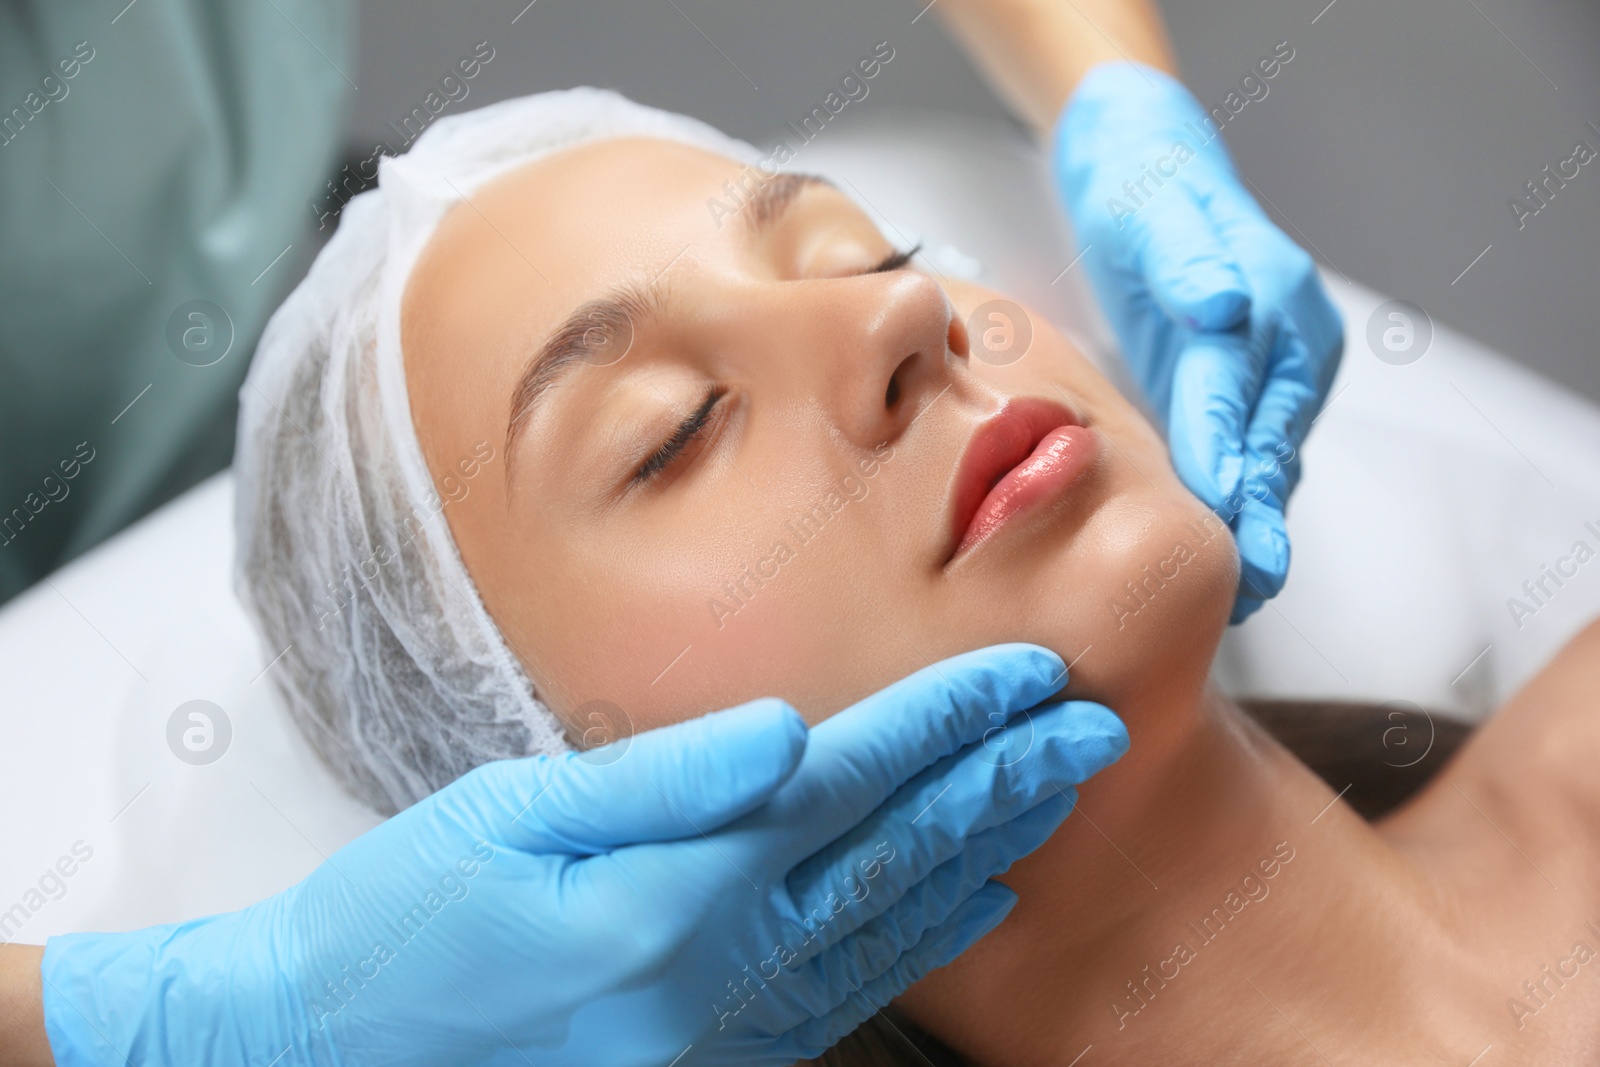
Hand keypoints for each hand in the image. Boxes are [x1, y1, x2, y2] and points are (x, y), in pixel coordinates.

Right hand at [39, 644, 1125, 1066]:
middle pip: (897, 857)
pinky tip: (973, 902)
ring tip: (1055, 795)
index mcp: (673, 892)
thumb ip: (662, 781)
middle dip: (1001, 782)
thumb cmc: (403, 924)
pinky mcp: (716, 1058)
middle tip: (1088, 726)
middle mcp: (720, 970)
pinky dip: (925, 939)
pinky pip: (852, 993)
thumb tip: (787, 728)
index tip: (1028, 673)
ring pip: (893, 926)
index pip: (848, 784)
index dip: (947, 722)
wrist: (329, 1054)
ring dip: (985, 850)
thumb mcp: (506, 820)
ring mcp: (726, 1027)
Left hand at [1052, 62, 1343, 621]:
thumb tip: (1227, 305)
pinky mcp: (1247, 393)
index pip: (1242, 384)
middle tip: (1257, 579)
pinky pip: (1250, 455)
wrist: (1151, 178)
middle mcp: (1289, 338)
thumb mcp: (1157, 214)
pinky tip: (1226, 556)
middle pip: (1272, 435)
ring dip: (1258, 522)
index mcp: (1273, 295)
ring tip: (1247, 593)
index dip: (1233, 446)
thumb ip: (1189, 262)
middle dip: (1262, 509)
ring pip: (1267, 457)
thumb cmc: (1146, 197)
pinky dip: (1239, 504)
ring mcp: (1277, 370)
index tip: (1228, 502)